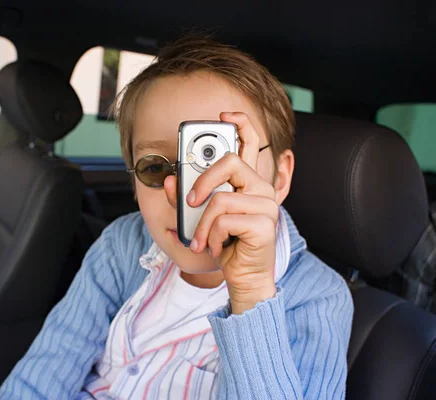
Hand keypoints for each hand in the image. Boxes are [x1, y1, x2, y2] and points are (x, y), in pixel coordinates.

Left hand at [188, 112, 278, 313]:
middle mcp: (261, 188)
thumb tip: (170, 181)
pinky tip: (216, 248)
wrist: (243, 277)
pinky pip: (223, 221)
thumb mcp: (200, 218)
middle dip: (202, 181)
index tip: (223, 115)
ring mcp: (266, 205)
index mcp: (248, 183)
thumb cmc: (225, 244)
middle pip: (230, 162)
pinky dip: (210, 237)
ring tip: (202, 240)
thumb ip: (185, 198)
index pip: (250, 144)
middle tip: (191, 201)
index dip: (240, 124)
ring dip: (203, 225)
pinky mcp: (264, 224)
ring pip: (220, 199)